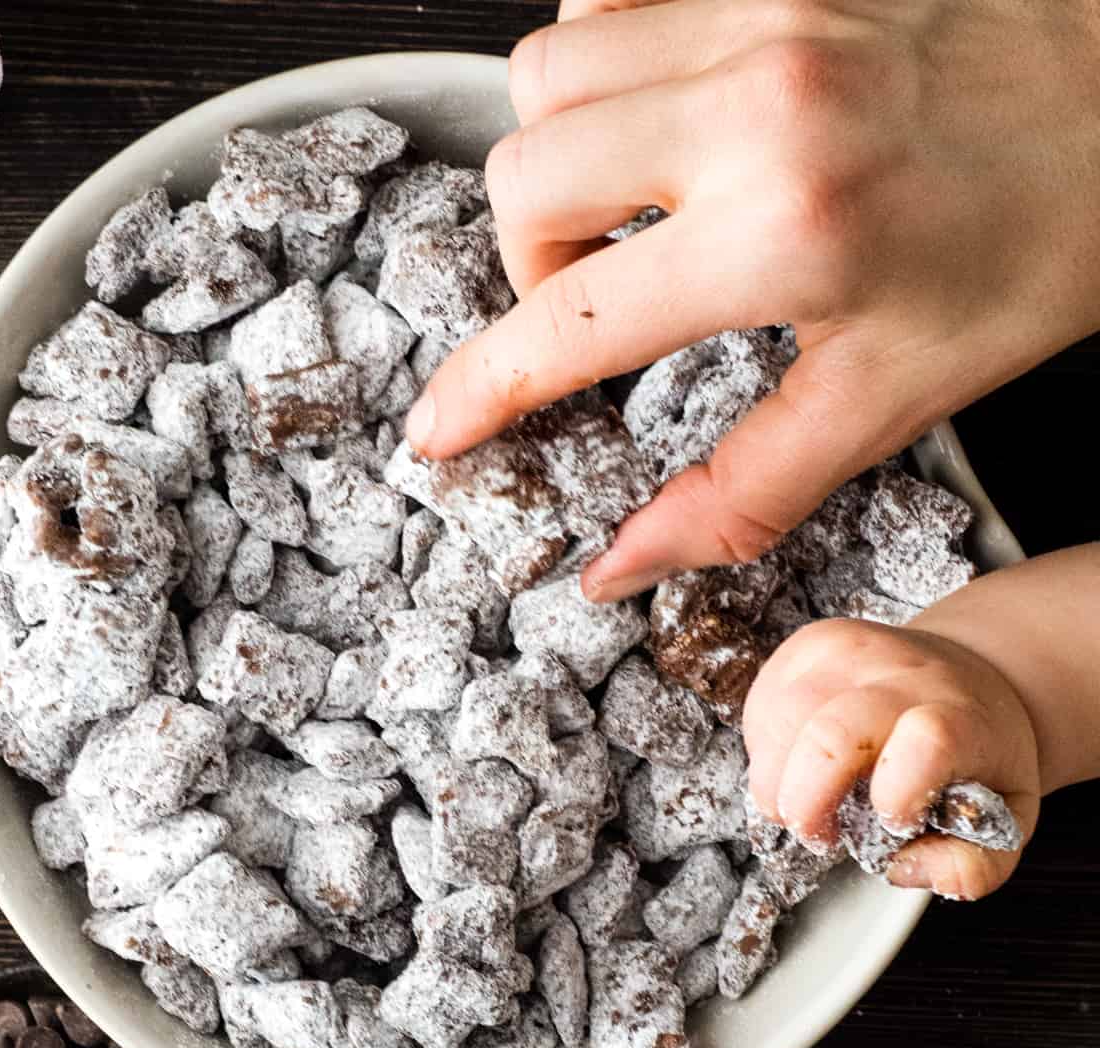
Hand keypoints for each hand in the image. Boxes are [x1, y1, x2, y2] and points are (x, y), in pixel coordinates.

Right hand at [407, 0, 1099, 599]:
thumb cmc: (1037, 247)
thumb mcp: (892, 400)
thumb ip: (740, 493)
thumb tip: (622, 565)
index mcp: (784, 233)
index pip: (568, 327)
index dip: (480, 390)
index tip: (437, 429)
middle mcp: (751, 106)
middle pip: (522, 181)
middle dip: (535, 265)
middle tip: (606, 299)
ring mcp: (754, 8)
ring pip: (543, 76)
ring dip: (560, 163)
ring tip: (637, 206)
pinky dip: (601, 63)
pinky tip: (660, 115)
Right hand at [742, 618, 1040, 899]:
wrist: (971, 673)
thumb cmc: (978, 753)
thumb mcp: (1006, 819)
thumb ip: (970, 866)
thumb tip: (902, 869)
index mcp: (963, 718)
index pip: (928, 742)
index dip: (897, 795)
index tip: (892, 824)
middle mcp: (903, 674)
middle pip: (830, 734)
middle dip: (805, 803)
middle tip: (818, 834)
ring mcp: (850, 650)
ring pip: (781, 719)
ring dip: (776, 779)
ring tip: (804, 800)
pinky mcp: (808, 643)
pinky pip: (762, 705)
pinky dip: (766, 750)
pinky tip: (794, 761)